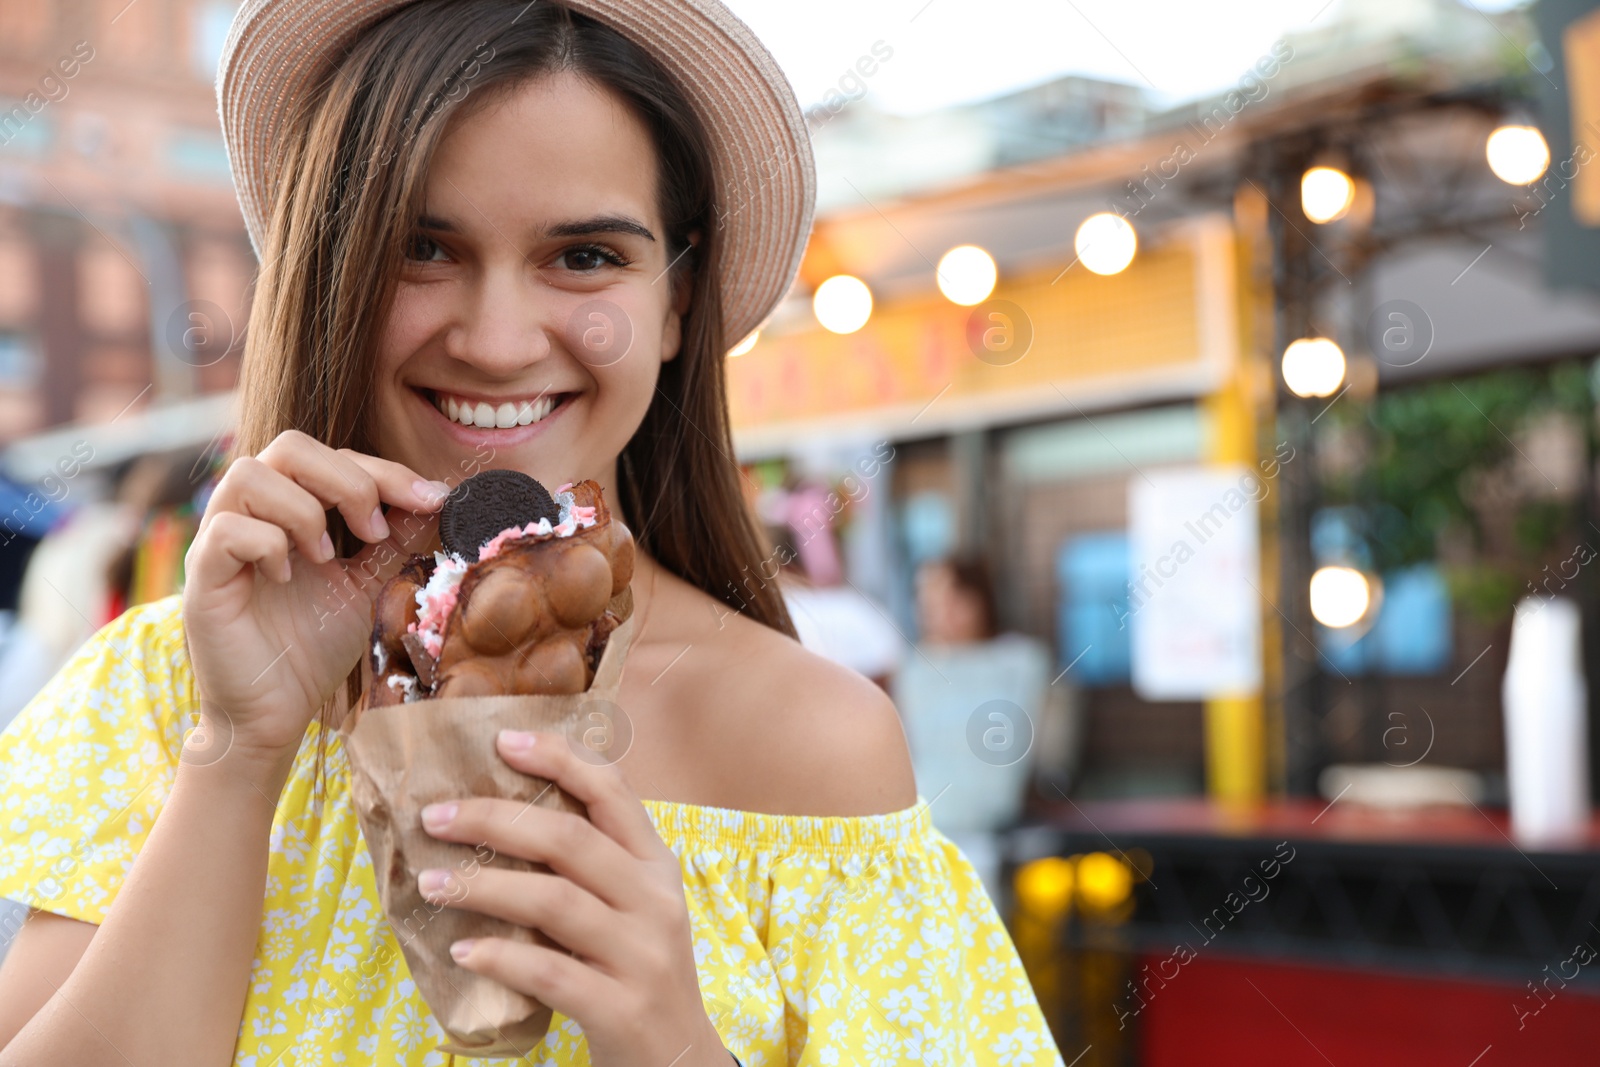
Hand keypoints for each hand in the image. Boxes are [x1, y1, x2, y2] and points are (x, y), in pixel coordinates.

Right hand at [182, 430, 447, 771]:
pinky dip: (265, 544)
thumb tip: (439, 497)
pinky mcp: (202, 574)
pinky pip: (225, 530)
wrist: (278, 709)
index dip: (385, 470)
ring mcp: (220, 539)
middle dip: (346, 480)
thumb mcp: (370, 583)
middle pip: (290, 446)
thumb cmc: (316, 644)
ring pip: (249, 474)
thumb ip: (396, 539)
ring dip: (304, 510)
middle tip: (374, 531)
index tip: (431, 500)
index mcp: (292, 505)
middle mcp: (252, 512)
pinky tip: (286, 577)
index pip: (335, 455)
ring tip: (326, 557)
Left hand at [418, 729, 726, 1066]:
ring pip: (555, 901)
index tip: (503, 742)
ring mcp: (642, 955)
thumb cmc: (638, 972)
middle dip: (494, 820)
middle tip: (435, 817)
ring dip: (484, 886)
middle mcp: (655, 901)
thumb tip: (504, 818)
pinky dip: (500, 957)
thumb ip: (590, 868)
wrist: (679, 1062)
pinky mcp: (622, 1007)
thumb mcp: (633, 909)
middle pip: (570, 840)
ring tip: (432, 881)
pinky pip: (549, 971)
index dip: (559, 760)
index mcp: (656, 866)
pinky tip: (463, 950)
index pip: (612, 793)